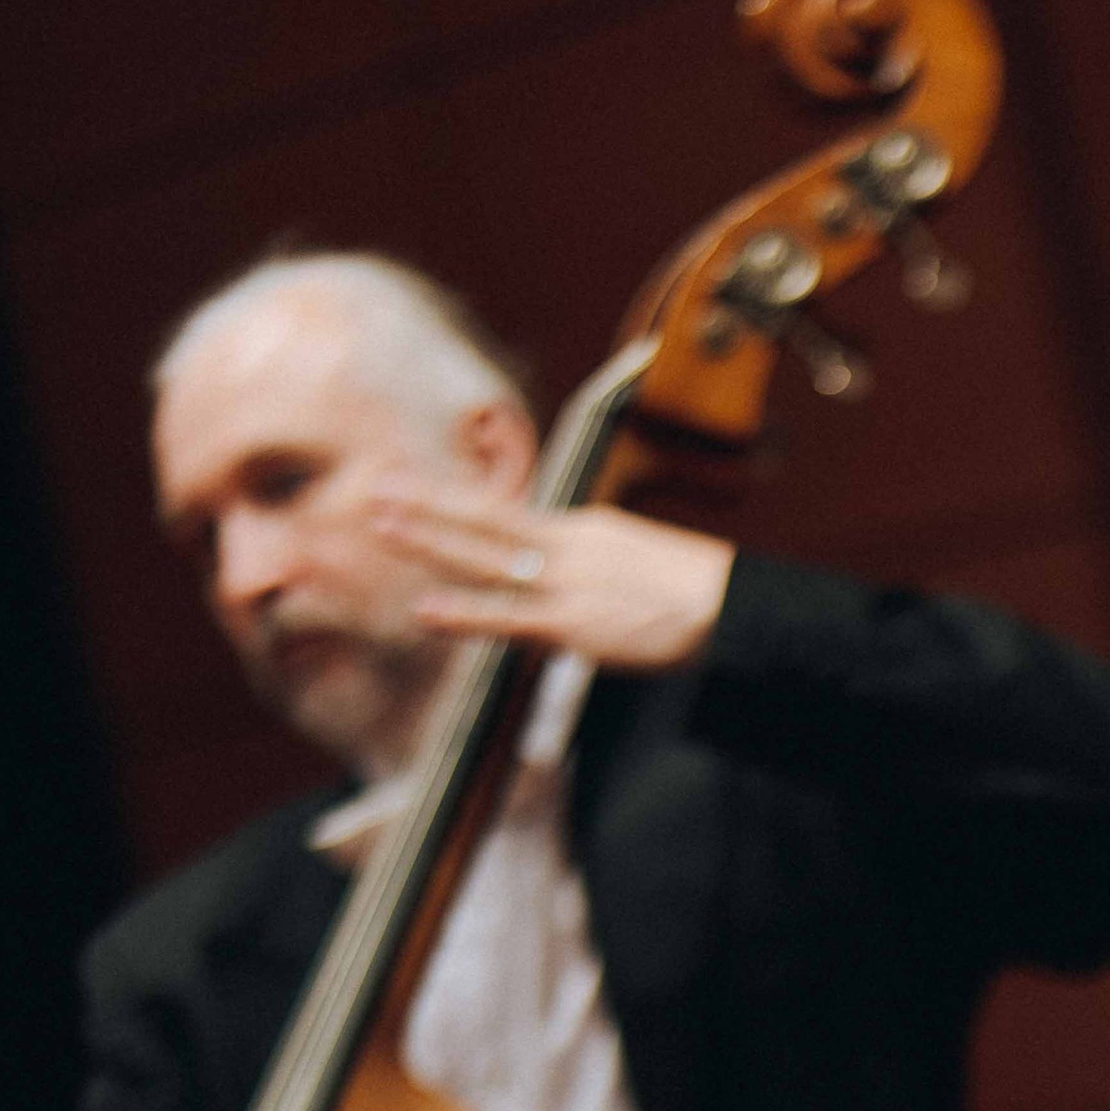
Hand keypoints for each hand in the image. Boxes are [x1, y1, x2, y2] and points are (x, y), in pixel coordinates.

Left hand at [368, 486, 733, 667]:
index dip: (458, 501)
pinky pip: (508, 617)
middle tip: (376, 486)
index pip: (509, 516)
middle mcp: (568, 545)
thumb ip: (600, 567)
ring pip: (485, 557)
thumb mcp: (642, 564)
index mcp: (584, 530)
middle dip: (428, 504)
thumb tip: (578, 578)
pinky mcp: (575, 624)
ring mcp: (568, 583)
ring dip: (431, 540)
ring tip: (381, 524)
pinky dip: (465, 612)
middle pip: (485, 520)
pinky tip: (425, 610)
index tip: (416, 487)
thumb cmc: (700, 594)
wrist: (732, 605)